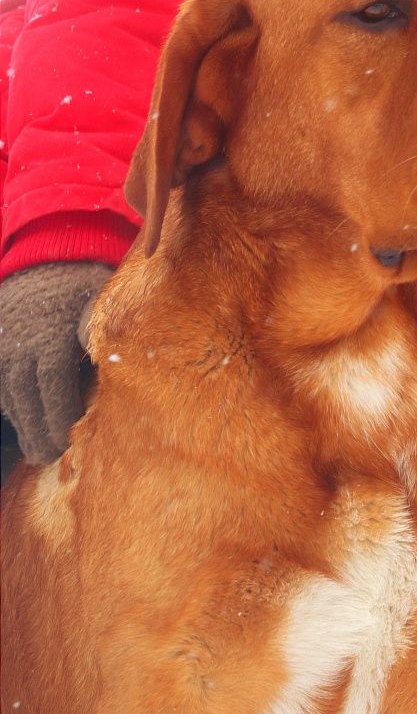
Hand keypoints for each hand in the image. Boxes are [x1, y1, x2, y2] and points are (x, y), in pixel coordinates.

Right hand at [0, 262, 112, 463]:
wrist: (44, 256)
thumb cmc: (82, 283)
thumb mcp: (98, 303)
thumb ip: (100, 337)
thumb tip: (109, 366)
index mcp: (49, 340)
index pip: (53, 390)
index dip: (58, 419)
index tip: (67, 443)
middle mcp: (20, 347)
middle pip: (26, 400)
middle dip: (37, 432)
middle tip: (47, 457)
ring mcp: (3, 346)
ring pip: (8, 395)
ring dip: (21, 424)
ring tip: (35, 450)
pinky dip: (9, 403)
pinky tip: (20, 421)